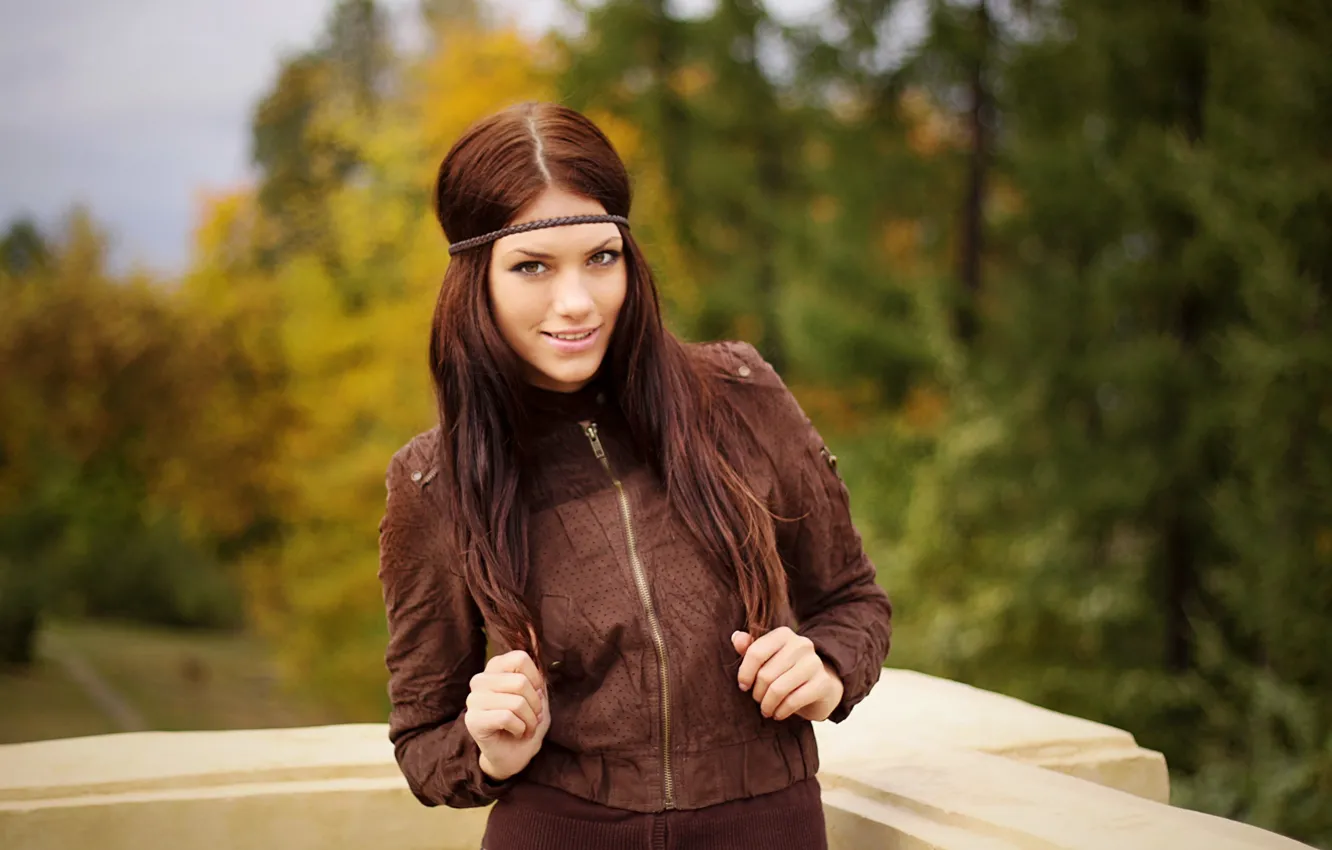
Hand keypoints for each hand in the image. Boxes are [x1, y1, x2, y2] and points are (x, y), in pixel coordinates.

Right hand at [464, 650, 549, 780]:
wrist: (513, 756)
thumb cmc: (526, 723)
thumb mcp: (537, 692)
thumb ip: (535, 666)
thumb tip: (533, 629)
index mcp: (494, 668)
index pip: (520, 658)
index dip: (536, 679)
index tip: (535, 695)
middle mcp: (480, 680)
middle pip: (521, 682)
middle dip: (535, 705)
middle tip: (531, 717)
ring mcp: (473, 700)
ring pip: (516, 701)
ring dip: (529, 720)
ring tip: (524, 727)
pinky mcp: (472, 720)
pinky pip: (507, 717)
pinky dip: (519, 728)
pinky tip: (514, 733)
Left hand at [732, 627, 843, 721]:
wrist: (822, 687)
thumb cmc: (787, 672)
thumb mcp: (768, 659)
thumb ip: (750, 649)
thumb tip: (736, 637)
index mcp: (784, 635)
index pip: (756, 652)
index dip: (745, 673)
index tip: (743, 686)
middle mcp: (801, 645)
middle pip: (765, 674)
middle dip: (757, 693)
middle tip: (758, 700)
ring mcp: (814, 663)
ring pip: (778, 689)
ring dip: (767, 705)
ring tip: (766, 709)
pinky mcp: (823, 683)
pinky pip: (793, 701)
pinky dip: (781, 711)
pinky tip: (778, 714)